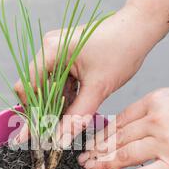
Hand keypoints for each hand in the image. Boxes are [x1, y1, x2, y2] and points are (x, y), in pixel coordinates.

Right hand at [14, 3, 160, 142]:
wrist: (139, 29)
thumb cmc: (121, 50)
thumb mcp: (98, 88)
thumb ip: (77, 115)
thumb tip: (62, 138)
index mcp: (51, 51)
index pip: (29, 86)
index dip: (33, 110)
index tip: (39, 132)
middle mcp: (50, 49)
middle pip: (37, 87)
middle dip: (46, 110)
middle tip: (53, 132)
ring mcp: (58, 52)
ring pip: (50, 86)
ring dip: (57, 105)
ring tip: (67, 122)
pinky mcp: (68, 56)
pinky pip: (60, 81)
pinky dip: (66, 96)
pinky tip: (75, 110)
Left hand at [79, 87, 168, 168]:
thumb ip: (153, 113)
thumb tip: (130, 129)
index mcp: (155, 101)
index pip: (119, 120)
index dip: (102, 133)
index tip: (91, 141)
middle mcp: (155, 120)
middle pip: (116, 137)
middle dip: (95, 149)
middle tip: (81, 158)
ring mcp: (164, 143)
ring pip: (121, 155)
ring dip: (99, 163)